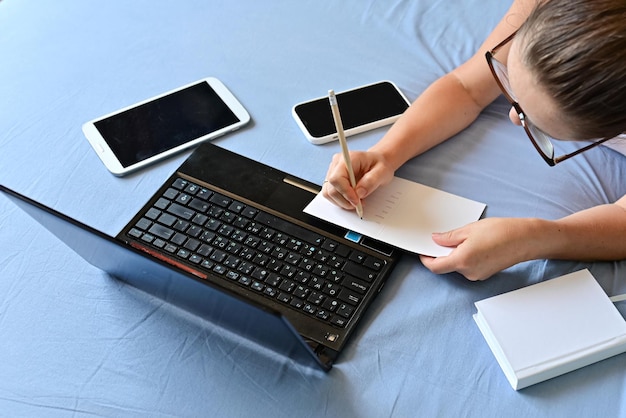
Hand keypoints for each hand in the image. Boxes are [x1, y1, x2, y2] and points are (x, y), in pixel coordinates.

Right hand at [322, 150, 393, 210]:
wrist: (378, 162)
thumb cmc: (379, 164)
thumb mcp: (382, 171)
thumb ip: (371, 181)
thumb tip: (359, 193)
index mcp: (348, 158)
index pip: (336, 178)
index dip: (345, 192)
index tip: (356, 201)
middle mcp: (337, 163)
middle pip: (331, 187)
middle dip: (344, 200)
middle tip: (359, 204)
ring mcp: (333, 171)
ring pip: (328, 192)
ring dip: (341, 202)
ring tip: (356, 202)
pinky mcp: (333, 180)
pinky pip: (330, 193)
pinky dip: (340, 200)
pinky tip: (351, 199)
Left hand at [419, 217, 535, 280]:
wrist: (525, 239)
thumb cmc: (501, 232)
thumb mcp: (469, 229)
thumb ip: (449, 237)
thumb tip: (436, 240)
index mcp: (462, 260)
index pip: (435, 266)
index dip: (426, 259)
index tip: (423, 251)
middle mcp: (468, 272)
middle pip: (447, 266)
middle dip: (442, 253)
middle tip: (443, 238)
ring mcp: (477, 275)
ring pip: (458, 266)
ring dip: (455, 255)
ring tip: (465, 238)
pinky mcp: (485, 274)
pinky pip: (468, 266)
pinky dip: (465, 257)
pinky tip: (474, 245)